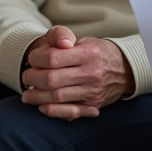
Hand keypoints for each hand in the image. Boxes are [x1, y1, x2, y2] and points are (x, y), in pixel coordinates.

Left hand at [21, 26, 135, 119]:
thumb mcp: (85, 40)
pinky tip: (41, 106)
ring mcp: (92, 91)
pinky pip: (68, 111)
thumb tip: (52, 47)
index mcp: (89, 54)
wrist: (125, 70)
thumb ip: (65, 38)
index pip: (53, 57)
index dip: (36, 59)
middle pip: (52, 79)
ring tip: (27, 94)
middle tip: (26, 77)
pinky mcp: (92, 105)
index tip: (32, 59)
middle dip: (32, 78)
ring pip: (56, 97)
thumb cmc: (99, 53)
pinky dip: (51, 110)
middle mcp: (91, 73)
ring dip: (36, 96)